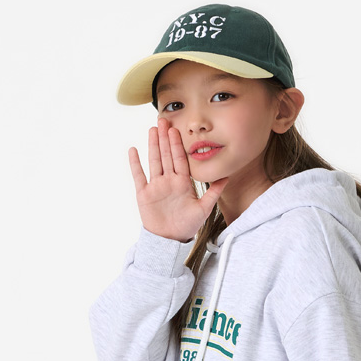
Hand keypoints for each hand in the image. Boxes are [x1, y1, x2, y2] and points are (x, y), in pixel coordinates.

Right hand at [128, 120, 227, 241]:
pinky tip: (133, 150)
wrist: (170, 240)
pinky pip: (139, 176)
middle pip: (166, 155)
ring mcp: (155, 185)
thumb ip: (214, 192)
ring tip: (152, 129)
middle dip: (165, 138)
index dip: (178, 144)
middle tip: (163, 120)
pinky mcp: (144, 193)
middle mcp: (169, 180)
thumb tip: (227, 176)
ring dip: (153, 145)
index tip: (177, 129)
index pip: (180, 159)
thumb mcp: (204, 208)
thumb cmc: (187, 225)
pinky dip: (135, 163)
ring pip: (154, 161)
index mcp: (183, 182)